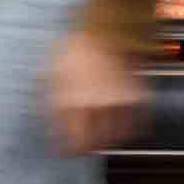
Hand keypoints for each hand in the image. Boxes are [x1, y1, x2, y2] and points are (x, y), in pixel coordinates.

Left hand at [45, 30, 145, 156]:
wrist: (106, 31)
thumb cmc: (75, 50)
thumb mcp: (49, 73)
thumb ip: (46, 102)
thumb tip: (45, 123)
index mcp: (71, 102)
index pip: (71, 142)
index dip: (67, 151)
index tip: (64, 152)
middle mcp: (95, 106)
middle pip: (94, 145)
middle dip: (86, 148)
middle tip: (82, 147)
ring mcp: (118, 104)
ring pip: (116, 139)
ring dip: (107, 142)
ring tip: (99, 137)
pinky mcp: (137, 99)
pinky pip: (136, 126)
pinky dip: (127, 131)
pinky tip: (118, 126)